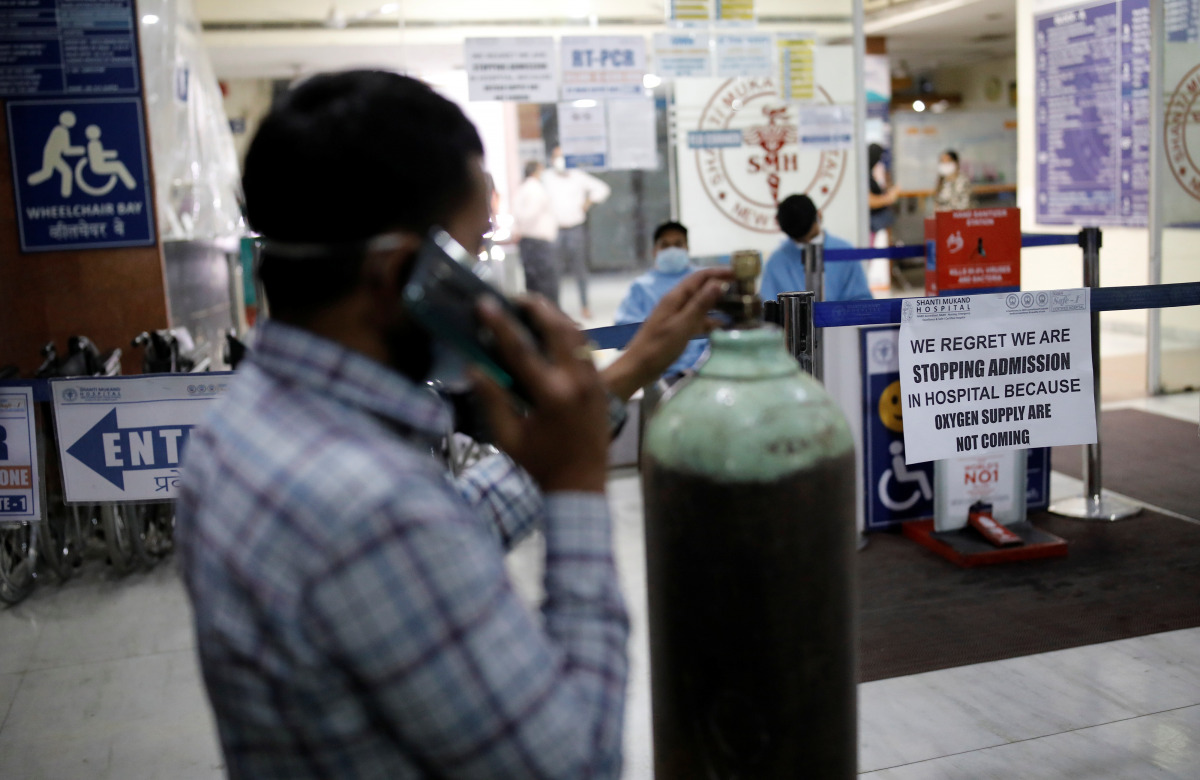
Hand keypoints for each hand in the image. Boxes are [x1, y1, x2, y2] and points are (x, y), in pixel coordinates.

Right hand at [472, 295, 608, 493]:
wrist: (581, 483)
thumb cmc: (540, 464)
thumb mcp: (508, 437)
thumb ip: (492, 400)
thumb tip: (473, 367)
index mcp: (551, 395)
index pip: (521, 349)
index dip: (500, 323)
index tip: (484, 303)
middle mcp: (576, 381)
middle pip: (557, 328)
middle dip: (535, 307)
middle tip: (514, 297)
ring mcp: (593, 380)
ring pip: (577, 334)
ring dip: (554, 315)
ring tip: (533, 306)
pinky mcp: (601, 384)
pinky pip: (585, 348)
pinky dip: (568, 332)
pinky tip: (552, 329)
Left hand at [602, 267, 732, 400]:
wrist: (638, 368)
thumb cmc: (658, 347)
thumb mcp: (682, 326)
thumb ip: (700, 305)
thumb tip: (718, 283)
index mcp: (675, 298)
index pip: (699, 277)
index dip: (719, 272)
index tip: (738, 273)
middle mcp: (676, 303)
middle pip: (701, 289)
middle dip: (721, 287)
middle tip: (742, 290)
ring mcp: (676, 316)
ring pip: (700, 305)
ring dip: (718, 304)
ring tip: (738, 307)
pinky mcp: (677, 329)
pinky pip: (697, 320)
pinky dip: (711, 321)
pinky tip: (724, 326)